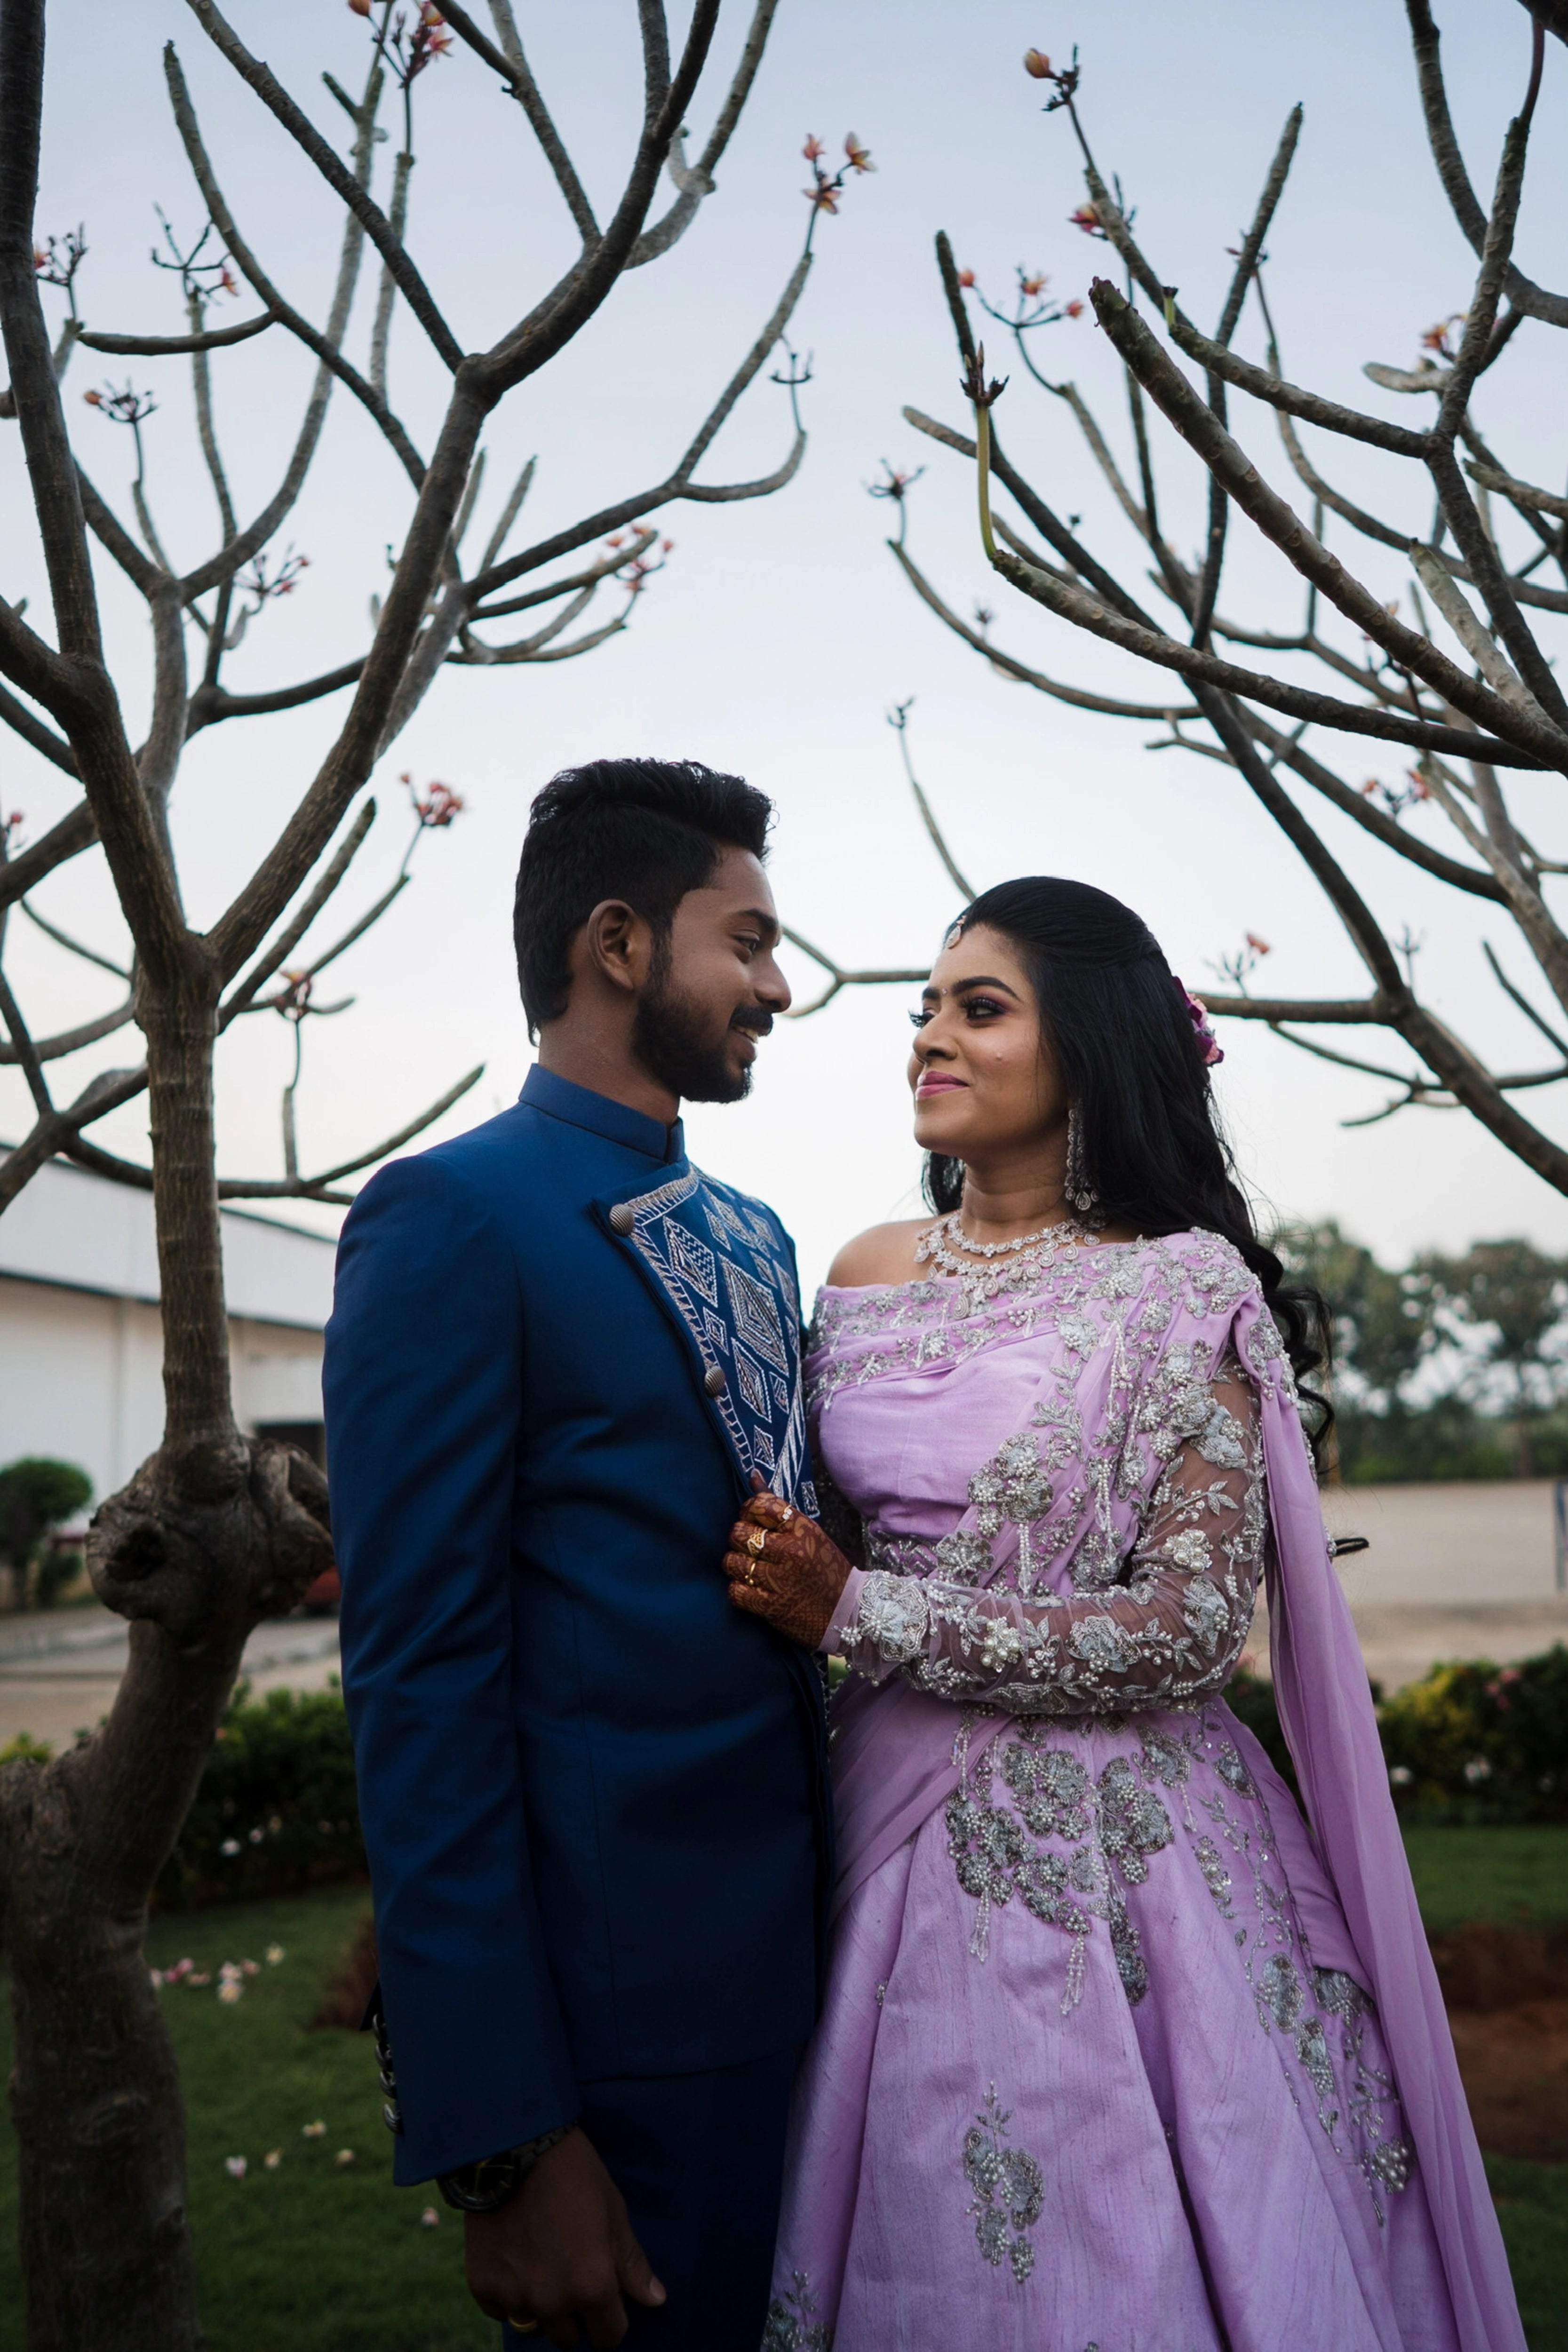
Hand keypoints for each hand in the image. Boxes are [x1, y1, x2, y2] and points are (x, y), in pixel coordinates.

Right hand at [464, 2128, 664, 2347]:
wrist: (514, 2148)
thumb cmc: (574, 2175)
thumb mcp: (613, 2213)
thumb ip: (631, 2263)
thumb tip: (656, 2300)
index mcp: (591, 2287)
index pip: (608, 2337)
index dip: (611, 2320)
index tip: (607, 2300)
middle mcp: (553, 2302)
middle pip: (569, 2338)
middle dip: (575, 2316)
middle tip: (571, 2276)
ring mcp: (515, 2297)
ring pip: (533, 2327)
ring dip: (541, 2309)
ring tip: (542, 2269)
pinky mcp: (483, 2286)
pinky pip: (500, 2311)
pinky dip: (508, 2295)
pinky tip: (514, 2262)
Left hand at [722, 1475, 851, 1648]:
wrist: (849, 1613)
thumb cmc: (829, 1570)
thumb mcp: (811, 1534)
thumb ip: (780, 1510)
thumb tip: (752, 1477)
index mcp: (802, 1530)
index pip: (761, 1505)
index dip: (748, 1508)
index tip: (750, 1516)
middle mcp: (790, 1552)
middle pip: (740, 1532)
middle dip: (739, 1537)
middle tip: (748, 1544)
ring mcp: (779, 1581)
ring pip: (732, 1561)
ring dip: (735, 1563)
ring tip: (747, 1566)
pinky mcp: (770, 1607)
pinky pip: (736, 1591)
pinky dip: (738, 1588)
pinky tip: (749, 1586)